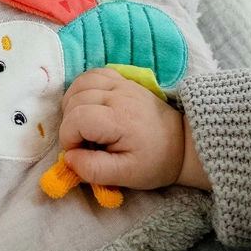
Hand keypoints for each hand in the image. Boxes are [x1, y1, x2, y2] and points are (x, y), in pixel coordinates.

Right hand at [60, 68, 210, 190]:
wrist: (182, 143)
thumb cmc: (154, 162)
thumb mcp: (126, 176)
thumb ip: (94, 169)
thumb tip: (69, 158)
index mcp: (120, 119)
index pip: (76, 119)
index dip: (69, 139)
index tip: (81, 153)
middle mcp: (119, 95)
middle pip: (74, 100)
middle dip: (70, 124)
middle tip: (85, 143)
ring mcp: (122, 84)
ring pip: (80, 84)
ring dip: (73, 105)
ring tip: (84, 125)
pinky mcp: (124, 80)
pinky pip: (93, 74)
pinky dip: (83, 89)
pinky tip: (90, 106)